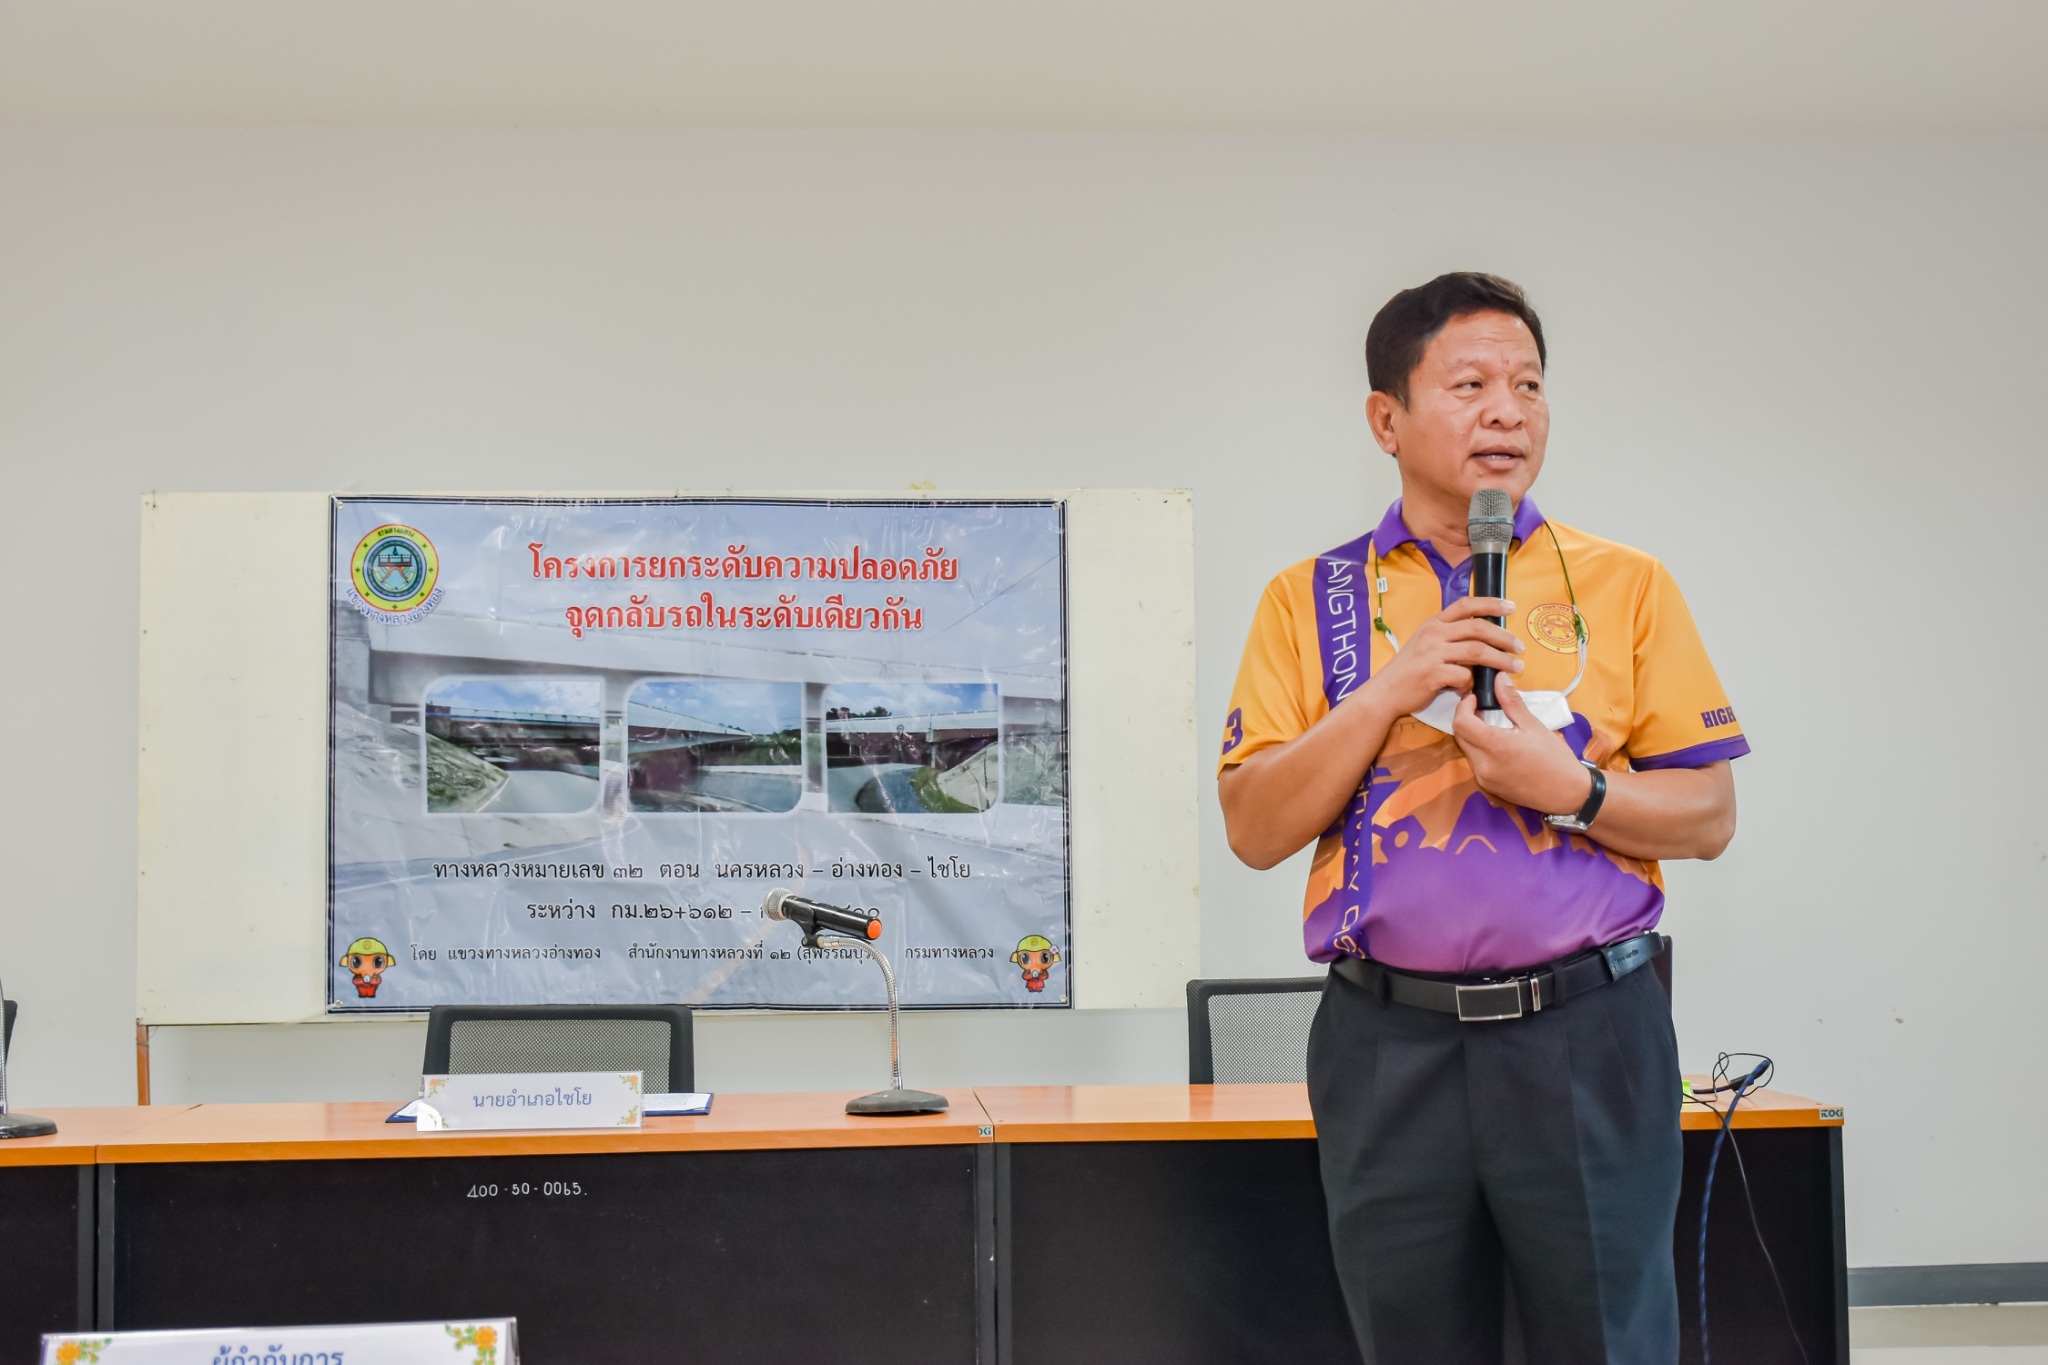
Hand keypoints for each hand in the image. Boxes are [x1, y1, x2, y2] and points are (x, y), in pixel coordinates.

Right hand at [1359, 597, 1524, 719]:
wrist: (1386, 692)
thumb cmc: (1409, 669)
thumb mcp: (1426, 644)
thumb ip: (1450, 637)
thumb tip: (1483, 639)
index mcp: (1433, 623)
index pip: (1465, 605)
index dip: (1490, 603)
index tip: (1511, 607)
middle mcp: (1433, 634)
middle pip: (1478, 628)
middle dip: (1504, 637)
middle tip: (1519, 647)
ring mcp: (1432, 653)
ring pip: (1477, 651)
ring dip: (1501, 660)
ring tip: (1516, 667)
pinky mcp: (1433, 674)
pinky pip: (1464, 676)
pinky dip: (1474, 683)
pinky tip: (1474, 688)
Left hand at [1452, 675, 1594, 813]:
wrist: (1568, 793)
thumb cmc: (1555, 758)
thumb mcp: (1534, 725)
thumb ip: (1511, 701)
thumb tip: (1499, 678)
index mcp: (1495, 747)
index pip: (1461, 723)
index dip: (1464, 706)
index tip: (1475, 698)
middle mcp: (1483, 765)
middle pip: (1460, 736)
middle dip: (1466, 719)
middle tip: (1482, 709)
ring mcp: (1483, 778)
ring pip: (1466, 749)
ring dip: (1472, 734)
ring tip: (1490, 725)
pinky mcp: (1488, 786)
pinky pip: (1475, 762)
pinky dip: (1479, 749)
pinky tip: (1496, 744)